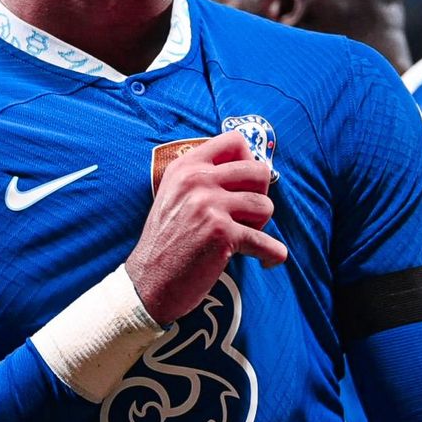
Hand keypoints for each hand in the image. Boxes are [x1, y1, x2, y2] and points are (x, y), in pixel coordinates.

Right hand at [125, 131, 287, 324]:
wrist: (148, 281)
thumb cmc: (166, 241)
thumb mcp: (175, 194)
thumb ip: (203, 176)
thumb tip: (247, 167)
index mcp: (186, 166)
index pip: (235, 140)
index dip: (249, 161)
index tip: (245, 184)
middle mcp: (197, 179)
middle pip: (259, 171)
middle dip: (261, 195)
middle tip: (246, 216)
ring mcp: (209, 205)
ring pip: (265, 205)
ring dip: (261, 226)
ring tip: (245, 238)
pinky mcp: (222, 234)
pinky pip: (267, 242)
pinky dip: (273, 254)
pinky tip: (266, 261)